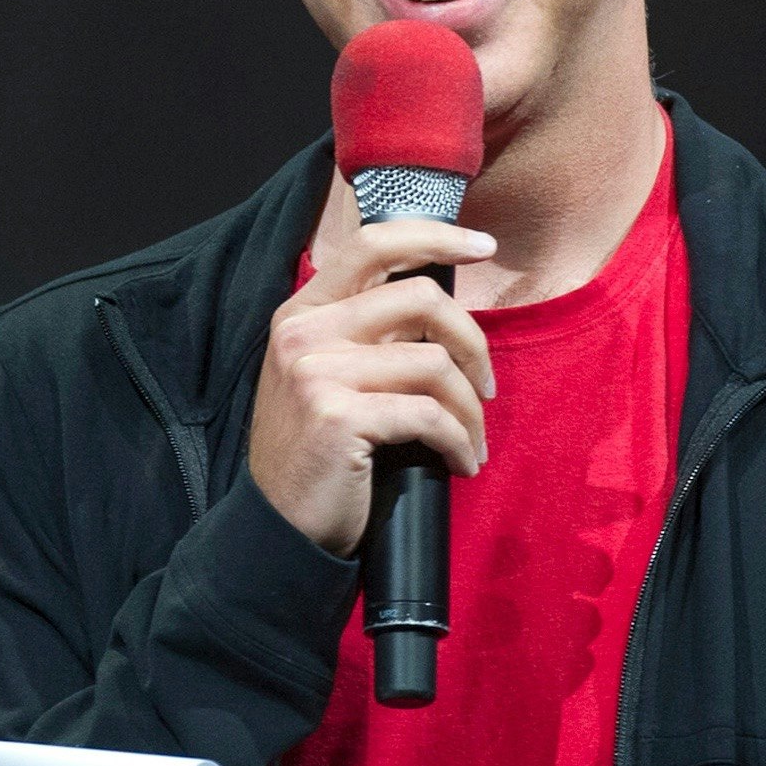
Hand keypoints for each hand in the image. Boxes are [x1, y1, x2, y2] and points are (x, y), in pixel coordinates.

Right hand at [246, 218, 495, 554]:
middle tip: (487, 385)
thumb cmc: (317, 454)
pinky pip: (429, 416)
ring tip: (472, 439)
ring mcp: (316, 373)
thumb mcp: (324, 377)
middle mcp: (302, 332)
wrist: (279, 529)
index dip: (435, 237)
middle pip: (420, 298)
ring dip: (470, 408)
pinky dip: (459, 441)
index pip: (373, 244)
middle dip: (473, 342)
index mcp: (301, 312)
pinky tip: (461, 462)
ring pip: (434, 363)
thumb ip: (363, 334)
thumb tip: (440, 309)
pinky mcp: (339, 417)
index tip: (483, 246)